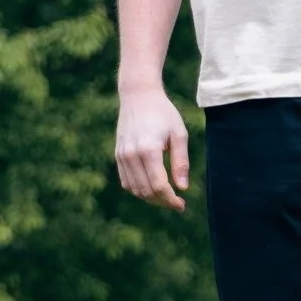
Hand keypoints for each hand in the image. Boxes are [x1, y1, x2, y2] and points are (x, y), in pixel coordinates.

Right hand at [115, 85, 189, 209]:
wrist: (138, 96)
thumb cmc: (163, 113)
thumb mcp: (179, 134)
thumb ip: (181, 162)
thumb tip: (183, 188)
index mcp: (149, 150)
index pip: (159, 186)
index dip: (171, 200)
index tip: (182, 205)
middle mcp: (132, 155)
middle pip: (146, 191)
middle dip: (163, 201)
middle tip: (177, 202)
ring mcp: (122, 156)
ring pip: (135, 190)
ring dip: (151, 198)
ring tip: (166, 196)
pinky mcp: (118, 155)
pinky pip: (126, 182)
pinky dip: (139, 190)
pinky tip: (152, 188)